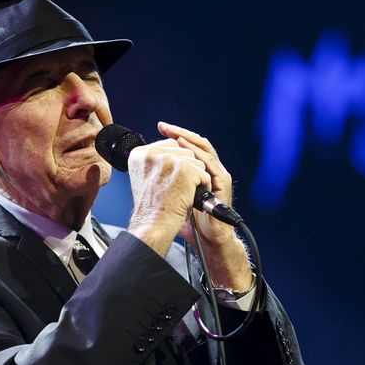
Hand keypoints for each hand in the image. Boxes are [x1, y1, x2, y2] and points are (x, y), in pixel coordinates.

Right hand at [126, 137, 210, 256]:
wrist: (153, 226)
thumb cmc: (152, 208)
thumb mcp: (147, 178)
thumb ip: (157, 162)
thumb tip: (175, 149)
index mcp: (140, 154)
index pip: (171, 145)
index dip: (178, 163)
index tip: (172, 180)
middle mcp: (152, 153)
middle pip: (185, 151)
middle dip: (187, 170)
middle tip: (176, 189)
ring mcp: (169, 159)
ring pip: (196, 161)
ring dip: (195, 178)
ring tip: (181, 194)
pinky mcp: (184, 168)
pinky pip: (203, 173)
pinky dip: (202, 187)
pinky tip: (190, 197)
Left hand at [157, 122, 253, 291]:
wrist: (207, 238)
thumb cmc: (190, 222)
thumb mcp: (172, 198)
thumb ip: (163, 184)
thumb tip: (142, 173)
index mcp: (200, 171)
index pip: (188, 147)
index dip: (174, 136)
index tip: (159, 129)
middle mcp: (211, 170)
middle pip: (196, 143)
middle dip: (179, 133)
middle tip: (163, 126)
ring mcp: (218, 175)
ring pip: (204, 149)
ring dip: (187, 139)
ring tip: (173, 134)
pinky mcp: (222, 182)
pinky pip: (210, 163)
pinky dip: (197, 154)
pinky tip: (184, 149)